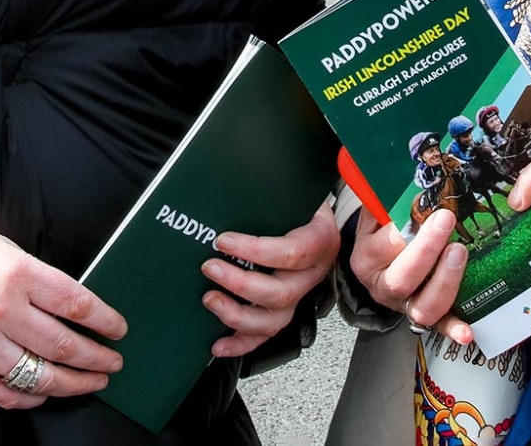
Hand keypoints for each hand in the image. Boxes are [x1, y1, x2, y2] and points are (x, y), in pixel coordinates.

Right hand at [0, 221, 126, 410]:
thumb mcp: (7, 250)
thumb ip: (41, 279)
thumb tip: (78, 309)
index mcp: (19, 274)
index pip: (77, 304)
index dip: (105, 321)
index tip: (119, 329)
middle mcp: (2, 310)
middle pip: (64, 344)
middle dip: (97, 357)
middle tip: (114, 362)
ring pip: (41, 374)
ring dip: (74, 382)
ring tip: (93, 382)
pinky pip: (6, 392)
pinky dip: (31, 396)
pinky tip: (47, 391)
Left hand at [202, 201, 339, 357]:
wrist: (318, 219)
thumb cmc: (303, 205)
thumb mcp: (296, 192)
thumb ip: (274, 194)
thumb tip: (234, 186)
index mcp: (320, 241)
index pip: (291, 253)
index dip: (255, 250)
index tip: (224, 241)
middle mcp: (313, 274)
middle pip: (280, 293)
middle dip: (239, 283)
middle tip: (210, 267)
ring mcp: (300, 296)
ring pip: (273, 320)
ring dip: (237, 315)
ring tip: (210, 300)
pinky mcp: (286, 310)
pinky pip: (266, 335)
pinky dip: (241, 343)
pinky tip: (220, 342)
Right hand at [348, 207, 472, 344]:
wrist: (380, 266)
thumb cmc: (382, 234)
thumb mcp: (376, 213)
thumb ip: (385, 196)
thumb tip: (400, 172)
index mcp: (366, 258)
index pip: (384, 246)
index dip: (406, 229)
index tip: (427, 209)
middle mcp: (383, 286)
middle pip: (401, 279)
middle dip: (427, 250)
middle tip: (445, 221)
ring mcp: (405, 305)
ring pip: (422, 307)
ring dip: (445, 281)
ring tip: (459, 251)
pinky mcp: (426, 317)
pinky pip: (440, 326)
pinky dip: (454, 328)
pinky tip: (467, 330)